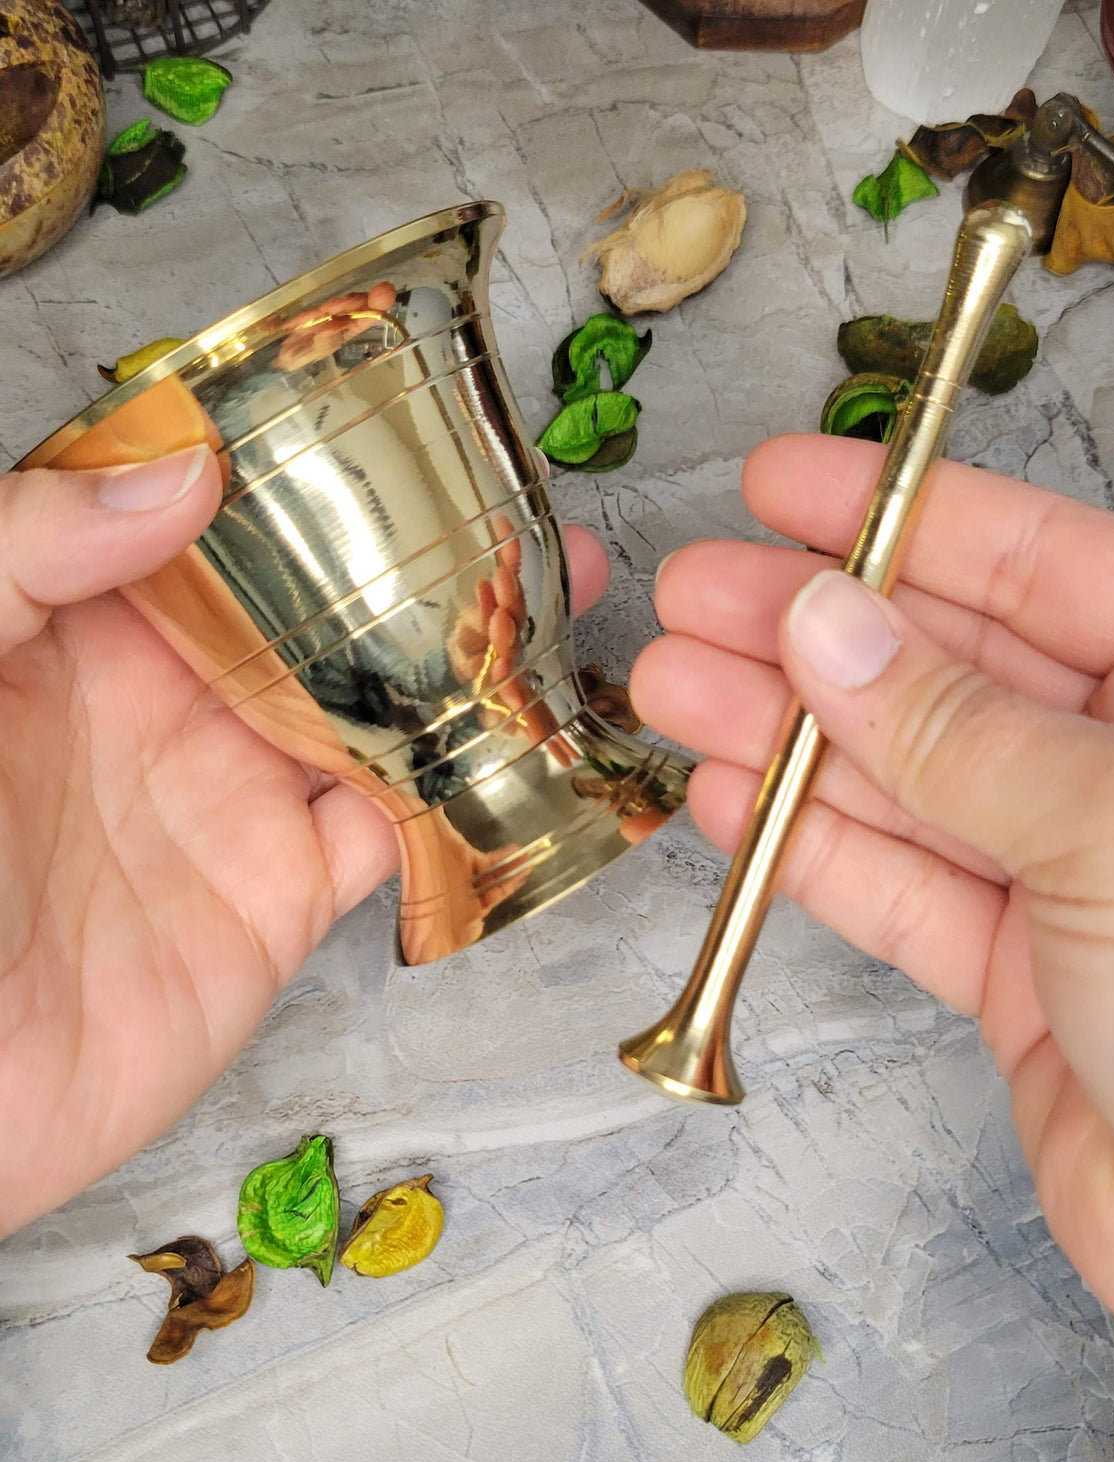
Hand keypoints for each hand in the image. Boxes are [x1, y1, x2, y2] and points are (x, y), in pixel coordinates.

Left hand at [0, 451, 608, 1235]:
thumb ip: (32, 549)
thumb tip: (186, 468)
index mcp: (84, 629)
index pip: (212, 523)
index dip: (298, 466)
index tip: (391, 409)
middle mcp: (174, 703)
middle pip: (320, 609)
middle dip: (419, 552)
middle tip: (519, 498)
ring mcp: (234, 800)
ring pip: (380, 709)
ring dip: (470, 659)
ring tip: (561, 599)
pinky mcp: (280, 900)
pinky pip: (397, 831)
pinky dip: (469, 791)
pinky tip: (532, 740)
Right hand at [633, 433, 1113, 1461]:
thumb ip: (955, 728)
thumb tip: (825, 624)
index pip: (1038, 562)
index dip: (901, 516)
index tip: (786, 488)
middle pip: (950, 667)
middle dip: (813, 630)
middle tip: (693, 596)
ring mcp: (1072, 870)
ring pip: (903, 777)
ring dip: (782, 735)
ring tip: (670, 689)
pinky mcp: (1018, 972)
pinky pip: (896, 886)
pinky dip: (808, 848)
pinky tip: (727, 799)